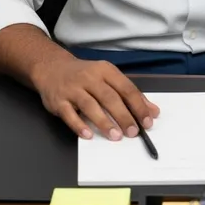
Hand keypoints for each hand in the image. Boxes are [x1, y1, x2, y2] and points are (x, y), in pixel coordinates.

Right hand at [33, 55, 159, 140]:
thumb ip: (129, 94)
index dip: (138, 105)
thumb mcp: (108, 78)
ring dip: (104, 122)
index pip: (126, 88)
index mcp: (105, 70)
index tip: (148, 121)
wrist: (52, 68)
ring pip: (90, 105)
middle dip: (123, 116)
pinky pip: (69, 114)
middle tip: (133, 132)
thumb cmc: (85, 76)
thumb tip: (152, 111)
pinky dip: (79, 125)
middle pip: (109, 97)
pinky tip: (88, 135)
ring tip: (116, 136)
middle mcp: (89, 78)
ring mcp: (73, 89)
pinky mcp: (58, 101)